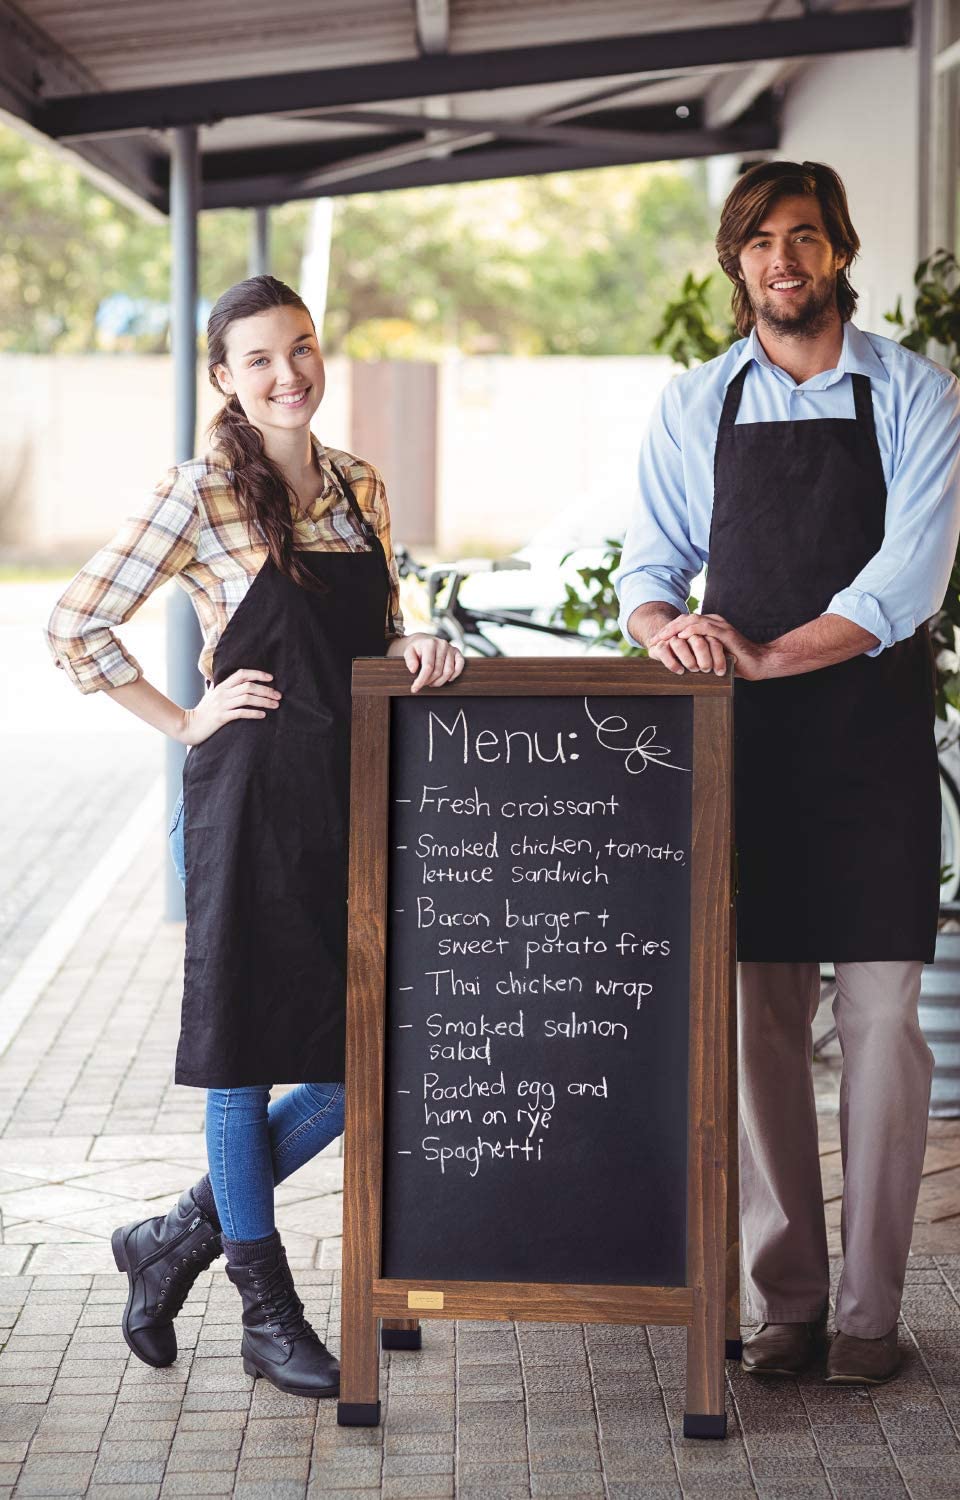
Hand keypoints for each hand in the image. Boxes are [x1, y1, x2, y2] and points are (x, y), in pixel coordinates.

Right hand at [177, 669, 280, 744]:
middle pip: (248, 686)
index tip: (271, 678)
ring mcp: (222, 705)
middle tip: (278, 696)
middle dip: (266, 690)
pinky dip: (253, 713)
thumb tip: (237, 683)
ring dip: (263, 701)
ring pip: (247, 698)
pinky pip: (240, 713)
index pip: (242, 674)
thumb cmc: (203, 712)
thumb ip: (224, 689)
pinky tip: (263, 715)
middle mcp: (223, 693)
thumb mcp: (212, 696)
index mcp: (222, 686)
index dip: (257, 674)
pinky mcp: (221, 718)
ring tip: (275, 705)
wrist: (189, 725)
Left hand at [393, 634, 464, 692]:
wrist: (424, 641)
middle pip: (438, 671)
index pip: (428, 667)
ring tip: (432, 682)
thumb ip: (409, 660)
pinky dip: (454, 675)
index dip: (422, 680)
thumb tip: (413, 669)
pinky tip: (447, 679)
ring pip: (449, 671)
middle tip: (423, 684)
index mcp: (430, 644)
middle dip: (430, 681)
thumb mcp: (408, 652)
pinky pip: (460, 666)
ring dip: (440, 681)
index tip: (415, 688)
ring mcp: (451, 648)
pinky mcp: (457, 652)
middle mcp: (442, 645)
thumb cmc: (416, 649)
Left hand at [650, 614, 769, 679]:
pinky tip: (681, 636)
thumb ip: (698, 654)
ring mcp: (721, 626)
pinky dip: (692, 631)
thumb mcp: (712, 657)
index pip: (684, 622)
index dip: (668, 630)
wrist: (759, 664)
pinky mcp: (727, 633)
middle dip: (667, 628)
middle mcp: (714, 622)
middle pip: (685, 618)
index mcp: (710, 626)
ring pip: (693, 620)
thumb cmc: (736, 663)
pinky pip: (706, 628)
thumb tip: (679, 662)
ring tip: (662, 638)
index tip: (655, 642)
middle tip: (654, 640)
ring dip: (675, 628)